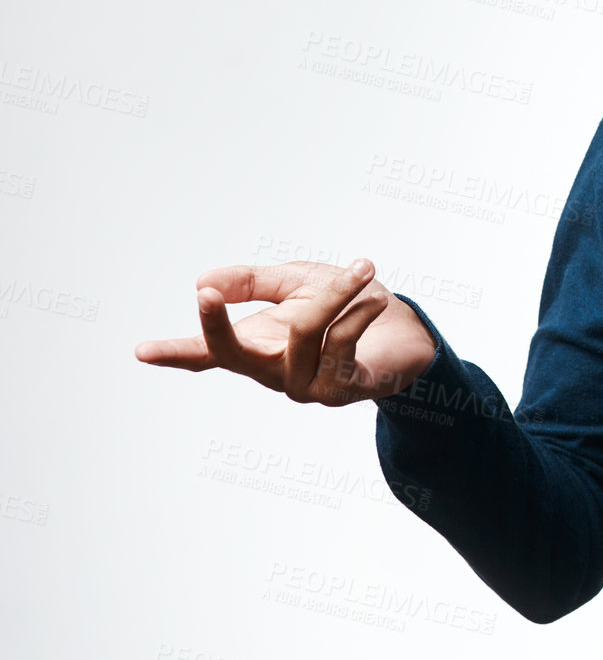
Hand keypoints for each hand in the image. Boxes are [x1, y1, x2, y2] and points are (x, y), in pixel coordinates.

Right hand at [135, 259, 438, 405]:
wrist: (405, 329)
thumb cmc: (347, 305)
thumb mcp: (298, 282)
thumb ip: (253, 282)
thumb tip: (203, 281)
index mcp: (257, 345)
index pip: (207, 354)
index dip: (173, 353)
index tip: (140, 351)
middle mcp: (274, 372)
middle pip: (233, 356)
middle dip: (216, 326)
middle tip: (204, 293)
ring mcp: (306, 387)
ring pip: (302, 333)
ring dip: (334, 294)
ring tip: (362, 269)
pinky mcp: (343, 391)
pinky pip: (341, 344)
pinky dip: (358, 311)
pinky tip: (375, 298)